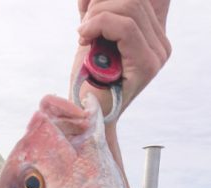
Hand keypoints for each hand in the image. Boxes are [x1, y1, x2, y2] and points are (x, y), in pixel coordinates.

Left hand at [72, 0, 170, 115]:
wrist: (87, 118)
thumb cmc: (88, 82)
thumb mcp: (95, 38)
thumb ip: (100, 14)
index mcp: (154, 37)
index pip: (138, 0)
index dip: (108, 0)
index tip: (87, 10)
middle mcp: (161, 45)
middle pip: (134, 0)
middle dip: (100, 6)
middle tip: (83, 28)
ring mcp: (157, 55)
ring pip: (129, 8)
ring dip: (97, 16)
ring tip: (84, 36)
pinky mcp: (148, 64)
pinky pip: (125, 27)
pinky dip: (98, 25)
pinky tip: (84, 39)